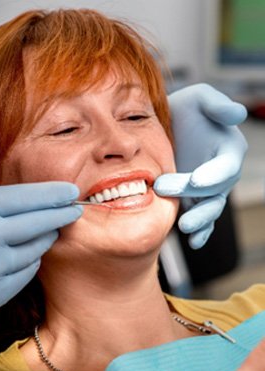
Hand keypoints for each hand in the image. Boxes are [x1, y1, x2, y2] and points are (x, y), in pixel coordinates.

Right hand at [0, 182, 81, 348]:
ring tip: (45, 232)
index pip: (26, 196)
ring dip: (44, 238)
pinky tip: (23, 257)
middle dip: (62, 213)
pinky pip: (26, 272)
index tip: (70, 191)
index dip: (53, 193)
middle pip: (40, 221)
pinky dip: (29, 262)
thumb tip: (24, 201)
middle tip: (74, 209)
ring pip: (37, 248)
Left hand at [154, 83, 247, 248]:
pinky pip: (201, 219)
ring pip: (210, 209)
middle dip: (194, 195)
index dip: (214, 174)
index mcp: (228, 149)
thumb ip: (217, 105)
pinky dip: (201, 232)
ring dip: (200, 220)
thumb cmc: (184, 110)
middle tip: (164, 190)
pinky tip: (193, 241)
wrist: (163, 127)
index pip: (226, 166)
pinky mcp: (194, 201)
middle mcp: (221, 173)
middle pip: (214, 191)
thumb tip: (238, 114)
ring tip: (185, 227)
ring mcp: (208, 190)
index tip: (197, 180)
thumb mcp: (199, 98)